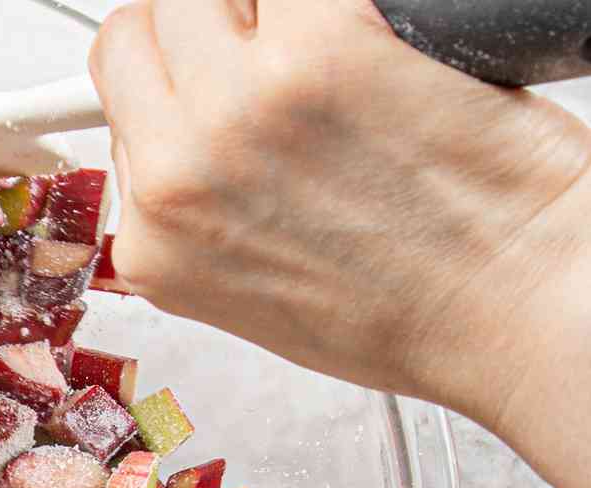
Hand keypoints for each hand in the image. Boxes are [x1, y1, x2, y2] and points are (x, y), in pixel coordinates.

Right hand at [88, 0, 590, 487]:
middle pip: (138, 30)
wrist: (517, 309)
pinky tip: (369, 37)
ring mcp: (246, 103)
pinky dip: (331, 4)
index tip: (210, 76)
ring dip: (260, 7)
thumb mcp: (248, 294)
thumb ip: (191, 205)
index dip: (171, 80)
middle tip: (266, 53)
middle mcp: (180, 173)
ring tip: (322, 49)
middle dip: (199, 32)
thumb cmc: (413, 311)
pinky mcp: (328, 42)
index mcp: (154, 240)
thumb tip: (179, 125)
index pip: (117, 104)